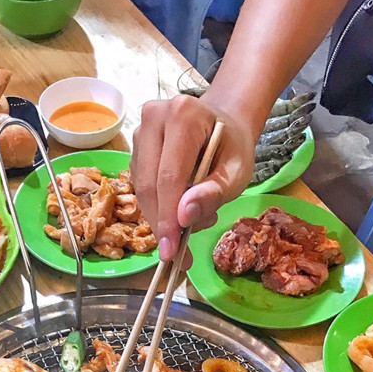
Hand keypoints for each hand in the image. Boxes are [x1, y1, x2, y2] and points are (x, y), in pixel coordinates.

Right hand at [132, 94, 254, 265]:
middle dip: (161, 224)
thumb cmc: (232, 147)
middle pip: (149, 184)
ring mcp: (141, 132)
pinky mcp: (136, 148)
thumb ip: (213, 193)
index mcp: (184, 115)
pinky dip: (157, 207)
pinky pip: (140, 186)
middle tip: (175, 255)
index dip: (168, 218)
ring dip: (160, 217)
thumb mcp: (237, 172)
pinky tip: (179, 212)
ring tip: (189, 228)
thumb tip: (184, 216)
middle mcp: (154, 117)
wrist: (223, 124)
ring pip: (140, 188)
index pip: (169, 177)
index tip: (171, 251)